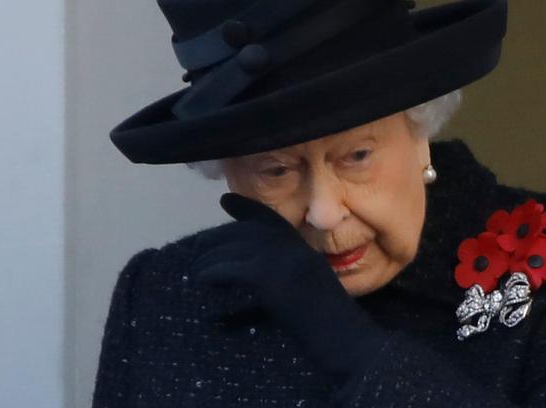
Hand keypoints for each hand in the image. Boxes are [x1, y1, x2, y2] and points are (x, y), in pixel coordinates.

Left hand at [190, 192, 389, 386]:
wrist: (351, 344)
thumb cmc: (335, 332)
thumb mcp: (312, 295)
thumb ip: (290, 279)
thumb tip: (258, 277)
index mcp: (305, 252)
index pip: (272, 220)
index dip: (247, 208)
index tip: (226, 200)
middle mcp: (295, 250)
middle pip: (247, 232)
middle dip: (217, 237)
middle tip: (196, 248)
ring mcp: (285, 262)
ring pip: (237, 248)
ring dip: (209, 258)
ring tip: (194, 270)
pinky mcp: (273, 280)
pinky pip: (233, 269)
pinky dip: (213, 273)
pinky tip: (202, 280)